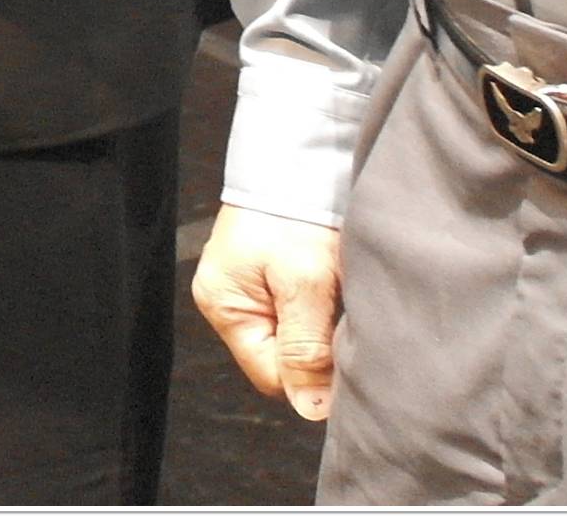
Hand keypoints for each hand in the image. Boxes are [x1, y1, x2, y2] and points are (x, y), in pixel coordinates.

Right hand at [193, 206, 342, 420]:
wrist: (304, 155)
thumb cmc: (294, 211)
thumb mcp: (303, 283)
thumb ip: (305, 348)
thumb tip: (308, 410)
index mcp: (224, 306)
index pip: (271, 374)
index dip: (310, 374)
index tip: (342, 352)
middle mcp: (234, 301)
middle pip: (285, 356)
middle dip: (319, 343)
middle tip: (342, 312)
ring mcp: (255, 285)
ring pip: (300, 333)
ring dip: (325, 321)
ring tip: (340, 290)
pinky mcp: (278, 271)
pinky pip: (306, 309)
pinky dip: (327, 301)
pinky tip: (338, 281)